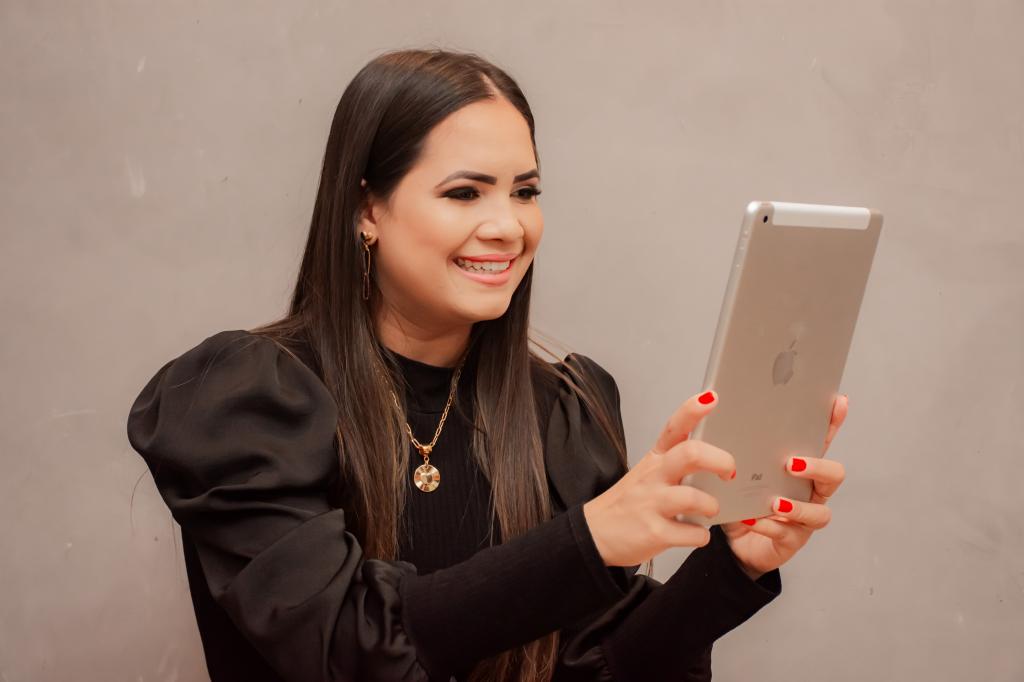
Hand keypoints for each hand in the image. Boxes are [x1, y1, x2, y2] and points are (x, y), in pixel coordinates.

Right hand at [583, 389, 734, 566]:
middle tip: (730, 473)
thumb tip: (718, 461)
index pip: (674, 427)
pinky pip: (694, 533)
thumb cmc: (630, 504)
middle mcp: (654, 477)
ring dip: (712, 507)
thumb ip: (677, 464)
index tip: (711, 397)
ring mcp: (652, 504)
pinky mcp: (655, 533)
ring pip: (696, 498)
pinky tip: (693, 532)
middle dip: (721, 461)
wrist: (596, 535)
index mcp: (654, 459)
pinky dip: (701, 535)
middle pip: (691, 454)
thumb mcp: (648, 474)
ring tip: (708, 511)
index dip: (693, 410)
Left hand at [721, 394, 848, 578]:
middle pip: (833, 476)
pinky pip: (788, 533)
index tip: (837, 401)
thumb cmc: (740, 497)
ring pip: (819, 512)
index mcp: (800, 466)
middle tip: (790, 463)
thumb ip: (737, 444)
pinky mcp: (792, 540)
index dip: (833, 422)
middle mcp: (810, 491)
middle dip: (817, 467)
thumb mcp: (737, 468)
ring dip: (796, 505)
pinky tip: (753, 520)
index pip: (821, 441)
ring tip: (773, 501)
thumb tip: (718, 406)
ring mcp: (805, 517)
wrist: (732, 538)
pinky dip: (770, 526)